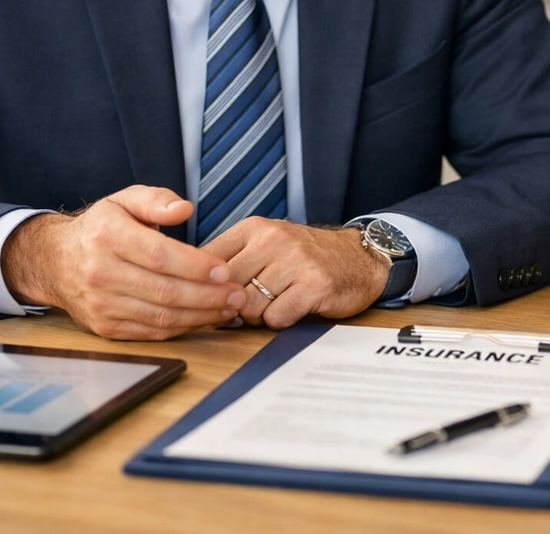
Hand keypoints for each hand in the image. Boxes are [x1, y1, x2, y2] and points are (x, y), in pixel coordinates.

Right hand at [0, 185, 247, 340]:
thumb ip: (157, 200)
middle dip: (208, 296)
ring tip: (230, 308)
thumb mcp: (124, 200)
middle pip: (164, 291)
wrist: (55, 261)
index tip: (225, 270)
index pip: (158, 255)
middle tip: (239, 294)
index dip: (195, 265)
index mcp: (107, 236)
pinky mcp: (104, 326)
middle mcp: (101, 272)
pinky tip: (205, 318)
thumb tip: (185, 209)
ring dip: (201, 316)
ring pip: (160, 316)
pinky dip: (182, 328)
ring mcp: (101, 304)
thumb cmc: (101, 228)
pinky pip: (150, 332)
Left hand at [202, 219, 389, 328]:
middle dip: (233, 307)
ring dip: (257, 317)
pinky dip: (280, 321)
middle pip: (227, 288)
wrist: (359, 258)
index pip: (208, 261)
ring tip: (273, 306)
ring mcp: (296, 261)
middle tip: (247, 308)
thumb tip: (190, 288)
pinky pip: (277, 317)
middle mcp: (274, 239)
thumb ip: (232, 260)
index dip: (205, 288)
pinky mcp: (315, 285)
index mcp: (255, 228)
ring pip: (249, 307)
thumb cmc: (306, 258)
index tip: (210, 300)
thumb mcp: (267, 245)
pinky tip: (293, 309)